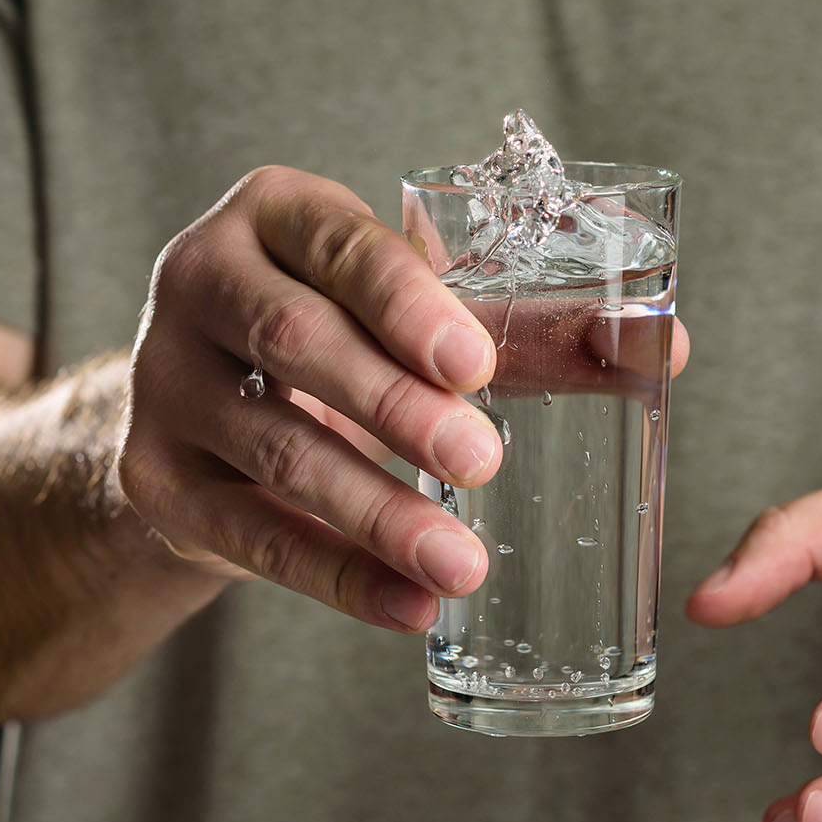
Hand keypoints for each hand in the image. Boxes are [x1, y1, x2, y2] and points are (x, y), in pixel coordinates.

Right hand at [117, 166, 505, 631]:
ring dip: (375, 512)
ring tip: (461, 563)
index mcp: (274, 215)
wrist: (201, 403)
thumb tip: (668, 348)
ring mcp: (163, 382)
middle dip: (393, 406)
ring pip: (276, 450)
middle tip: (480, 459)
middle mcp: (199, 280)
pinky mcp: (154, 476)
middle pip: (296, 341)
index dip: (407, 303)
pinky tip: (409, 606)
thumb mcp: (406, 307)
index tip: (475, 363)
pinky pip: (252, 536)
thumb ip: (523, 324)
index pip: (342, 247)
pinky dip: (337, 577)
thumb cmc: (336, 330)